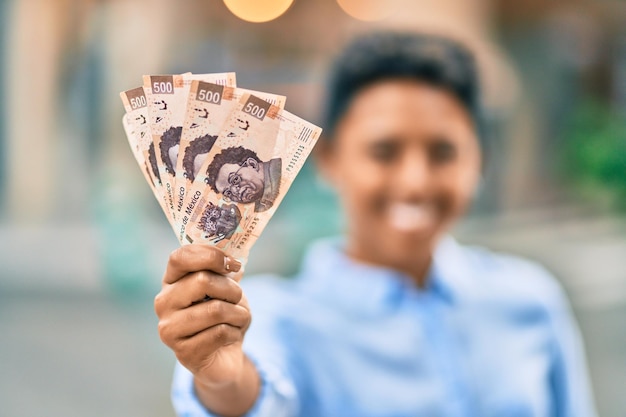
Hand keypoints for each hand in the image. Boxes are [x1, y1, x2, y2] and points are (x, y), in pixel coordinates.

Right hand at [154, 245, 250, 387]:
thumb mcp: (226, 288)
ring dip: (238, 313)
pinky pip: (220, 333)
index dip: (210, 256)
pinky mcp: (183, 351)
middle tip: (237, 299)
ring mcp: (170, 329)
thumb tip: (233, 260)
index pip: (180, 257)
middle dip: (231, 290)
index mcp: (172, 281)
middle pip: (202, 281)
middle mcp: (164, 302)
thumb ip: (225, 271)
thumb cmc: (223, 316)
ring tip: (238, 319)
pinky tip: (231, 336)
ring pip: (215, 310)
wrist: (223, 356)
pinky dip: (235, 332)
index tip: (232, 264)